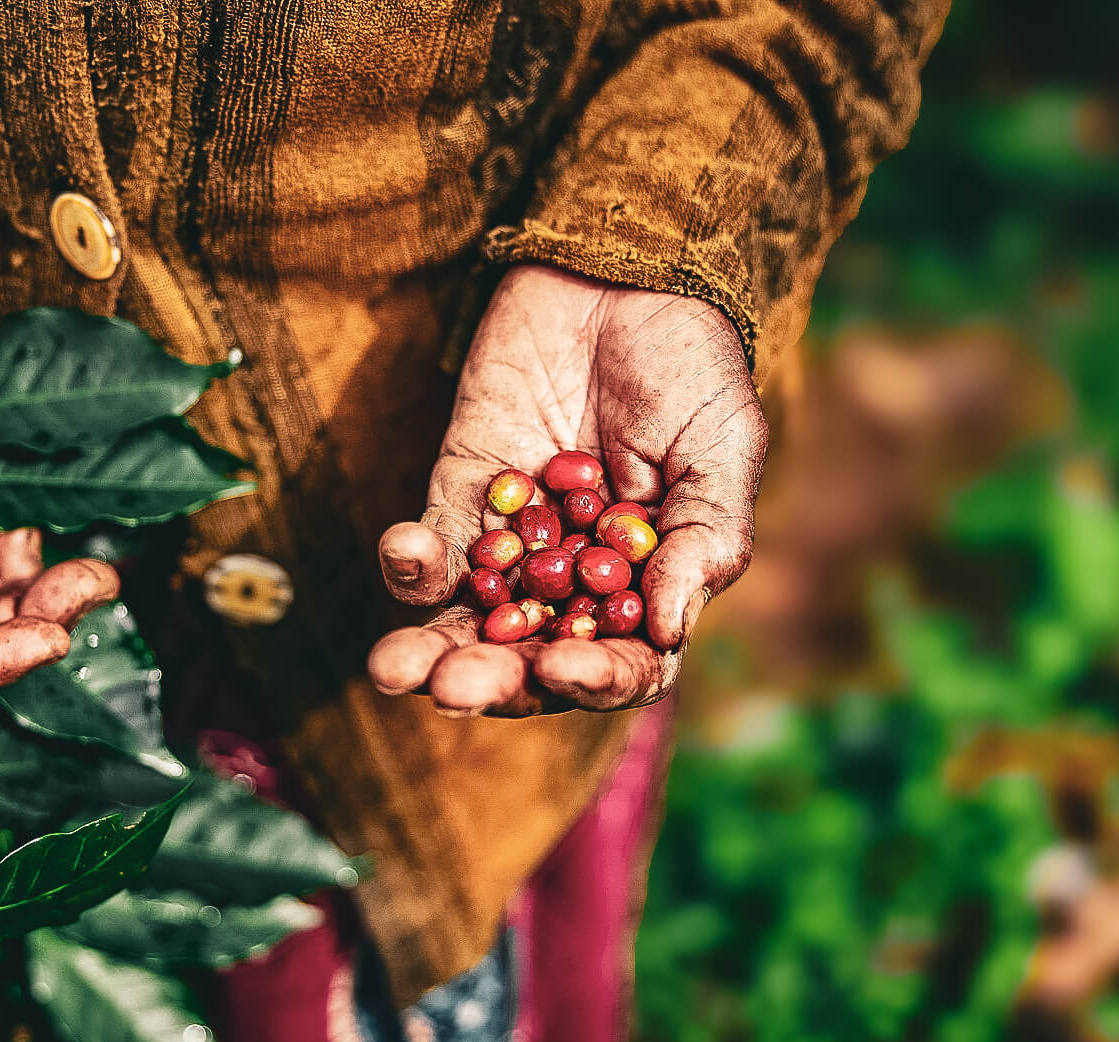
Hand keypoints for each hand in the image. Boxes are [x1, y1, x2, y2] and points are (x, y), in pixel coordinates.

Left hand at [368, 265, 766, 715]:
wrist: (623, 275)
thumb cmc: (691, 367)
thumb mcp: (722, 451)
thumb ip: (703, 541)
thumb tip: (667, 631)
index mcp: (648, 591)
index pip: (622, 665)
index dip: (594, 680)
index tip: (564, 667)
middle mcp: (576, 586)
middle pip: (529, 661)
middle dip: (490, 682)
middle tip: (454, 689)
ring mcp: (514, 549)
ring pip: (465, 624)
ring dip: (430, 652)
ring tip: (396, 667)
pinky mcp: (460, 498)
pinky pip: (429, 553)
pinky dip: (411, 565)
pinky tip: (408, 552)